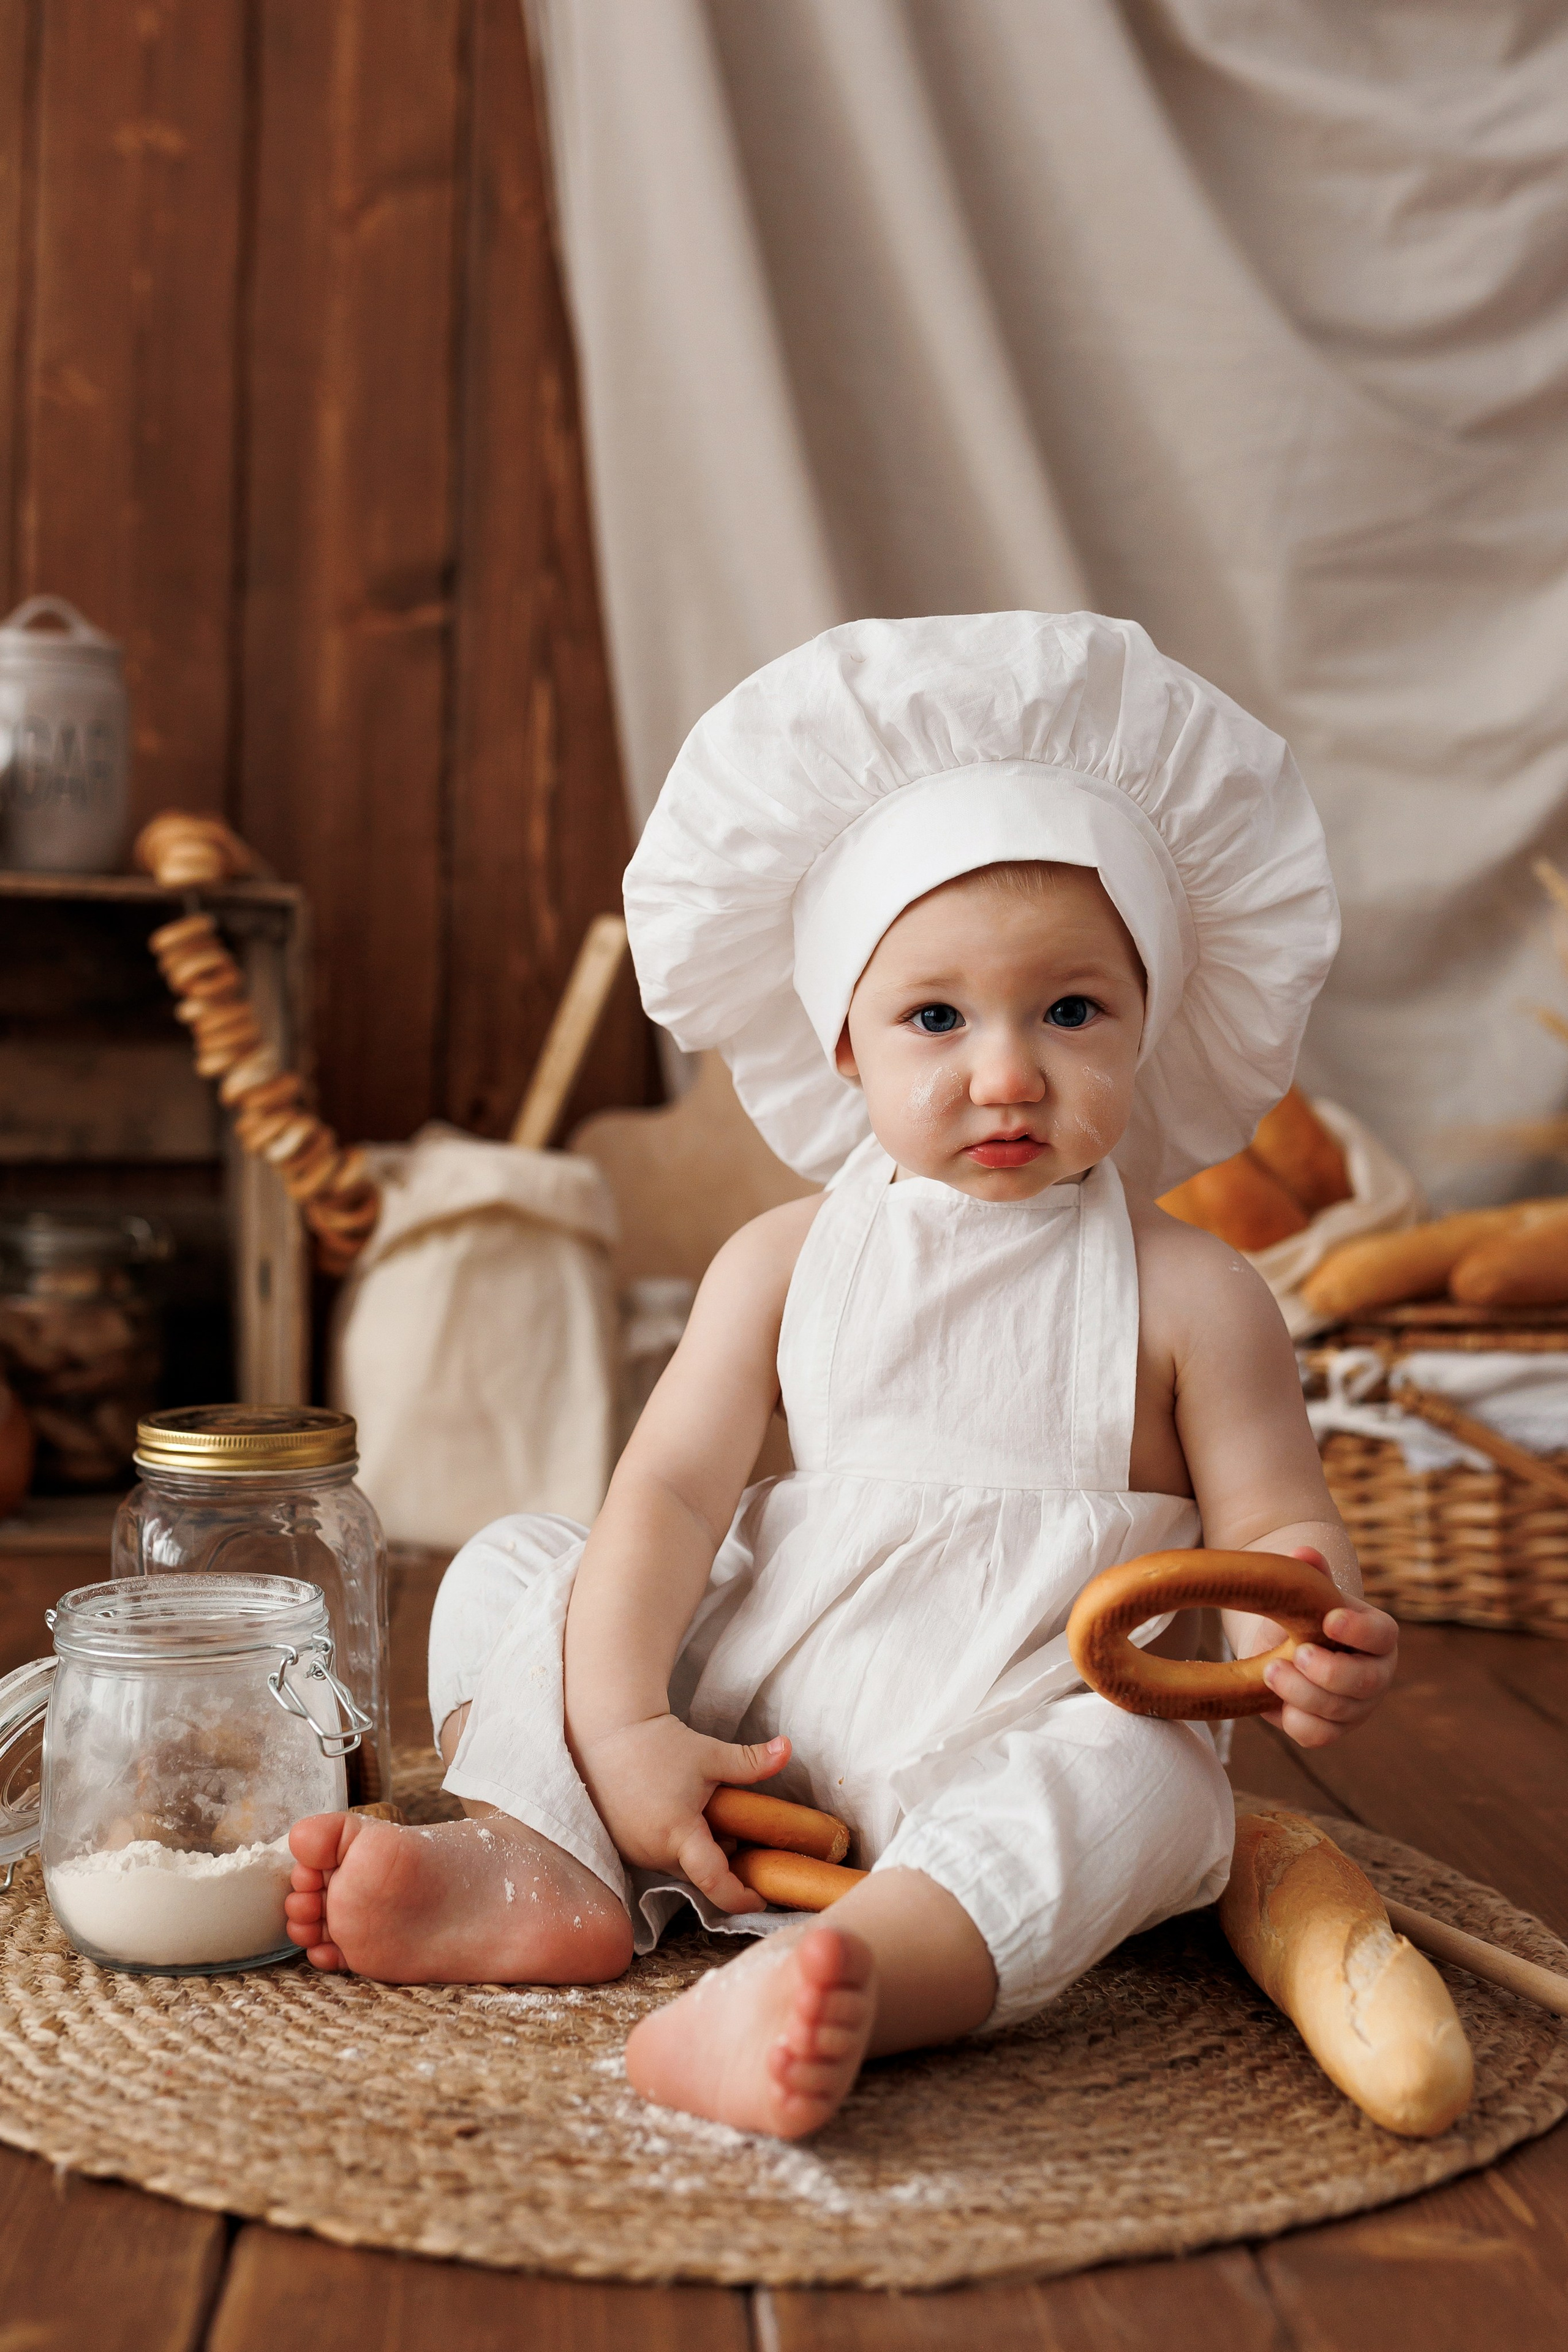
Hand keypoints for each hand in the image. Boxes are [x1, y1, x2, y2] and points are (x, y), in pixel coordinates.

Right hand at [574, 1713, 790, 1911]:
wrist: (607, 1733)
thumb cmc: (658, 1743)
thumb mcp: (709, 1754)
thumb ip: (751, 1761)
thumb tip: (788, 1748)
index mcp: (677, 1834)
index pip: (713, 1881)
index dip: (740, 1896)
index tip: (761, 1897)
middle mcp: (653, 1852)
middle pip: (699, 1872)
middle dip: (723, 1860)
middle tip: (739, 1831)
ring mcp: (634, 1851)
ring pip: (680, 1864)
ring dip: (699, 1850)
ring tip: (708, 1814)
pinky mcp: (623, 1845)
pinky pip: (660, 1856)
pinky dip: (678, 1844)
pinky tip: (682, 1813)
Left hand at [1234, 1547, 1398, 1749]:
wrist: (1287, 1644)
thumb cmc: (1306, 1613)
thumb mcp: (1308, 1592)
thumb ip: (1310, 1573)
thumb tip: (1303, 1552)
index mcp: (1379, 1636)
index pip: (1381, 1636)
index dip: (1359, 1631)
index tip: (1328, 1620)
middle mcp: (1376, 1675)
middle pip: (1365, 1683)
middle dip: (1330, 1672)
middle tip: (1297, 1654)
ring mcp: (1357, 1707)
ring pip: (1338, 1712)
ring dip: (1303, 1694)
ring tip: (1270, 1671)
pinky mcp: (1332, 1728)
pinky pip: (1318, 1735)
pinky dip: (1295, 1720)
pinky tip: (1272, 1702)